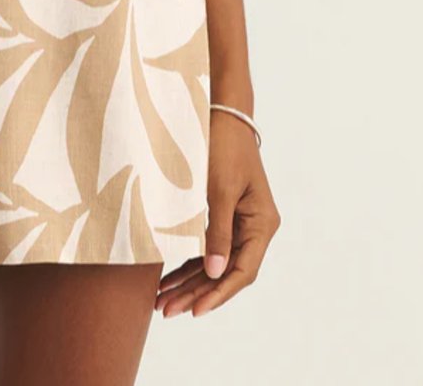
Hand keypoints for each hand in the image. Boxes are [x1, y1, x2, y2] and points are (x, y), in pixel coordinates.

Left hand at [155, 109, 280, 318]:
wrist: (219, 110)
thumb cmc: (222, 145)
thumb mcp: (218, 189)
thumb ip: (217, 232)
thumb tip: (215, 272)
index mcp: (261, 224)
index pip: (242, 271)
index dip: (218, 293)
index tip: (194, 310)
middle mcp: (253, 228)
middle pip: (225, 272)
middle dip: (195, 293)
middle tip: (164, 311)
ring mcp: (237, 222)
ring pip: (213, 263)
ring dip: (188, 282)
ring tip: (160, 303)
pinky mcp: (221, 214)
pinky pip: (205, 247)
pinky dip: (186, 262)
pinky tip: (166, 278)